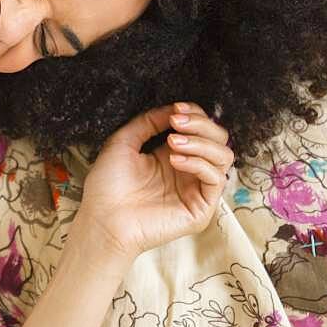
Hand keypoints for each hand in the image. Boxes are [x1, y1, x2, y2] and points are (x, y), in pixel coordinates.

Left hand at [74, 101, 235, 259]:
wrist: (103, 218)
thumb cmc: (108, 184)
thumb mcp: (124, 142)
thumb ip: (148, 123)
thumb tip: (173, 109)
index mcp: (172, 155)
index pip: (201, 129)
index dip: (195, 114)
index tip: (177, 108)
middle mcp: (189, 171)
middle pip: (219, 140)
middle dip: (202, 125)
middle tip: (177, 122)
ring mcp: (197, 189)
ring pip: (223, 156)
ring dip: (201, 142)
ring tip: (173, 142)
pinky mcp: (201, 209)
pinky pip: (216, 179)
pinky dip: (199, 163)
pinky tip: (175, 160)